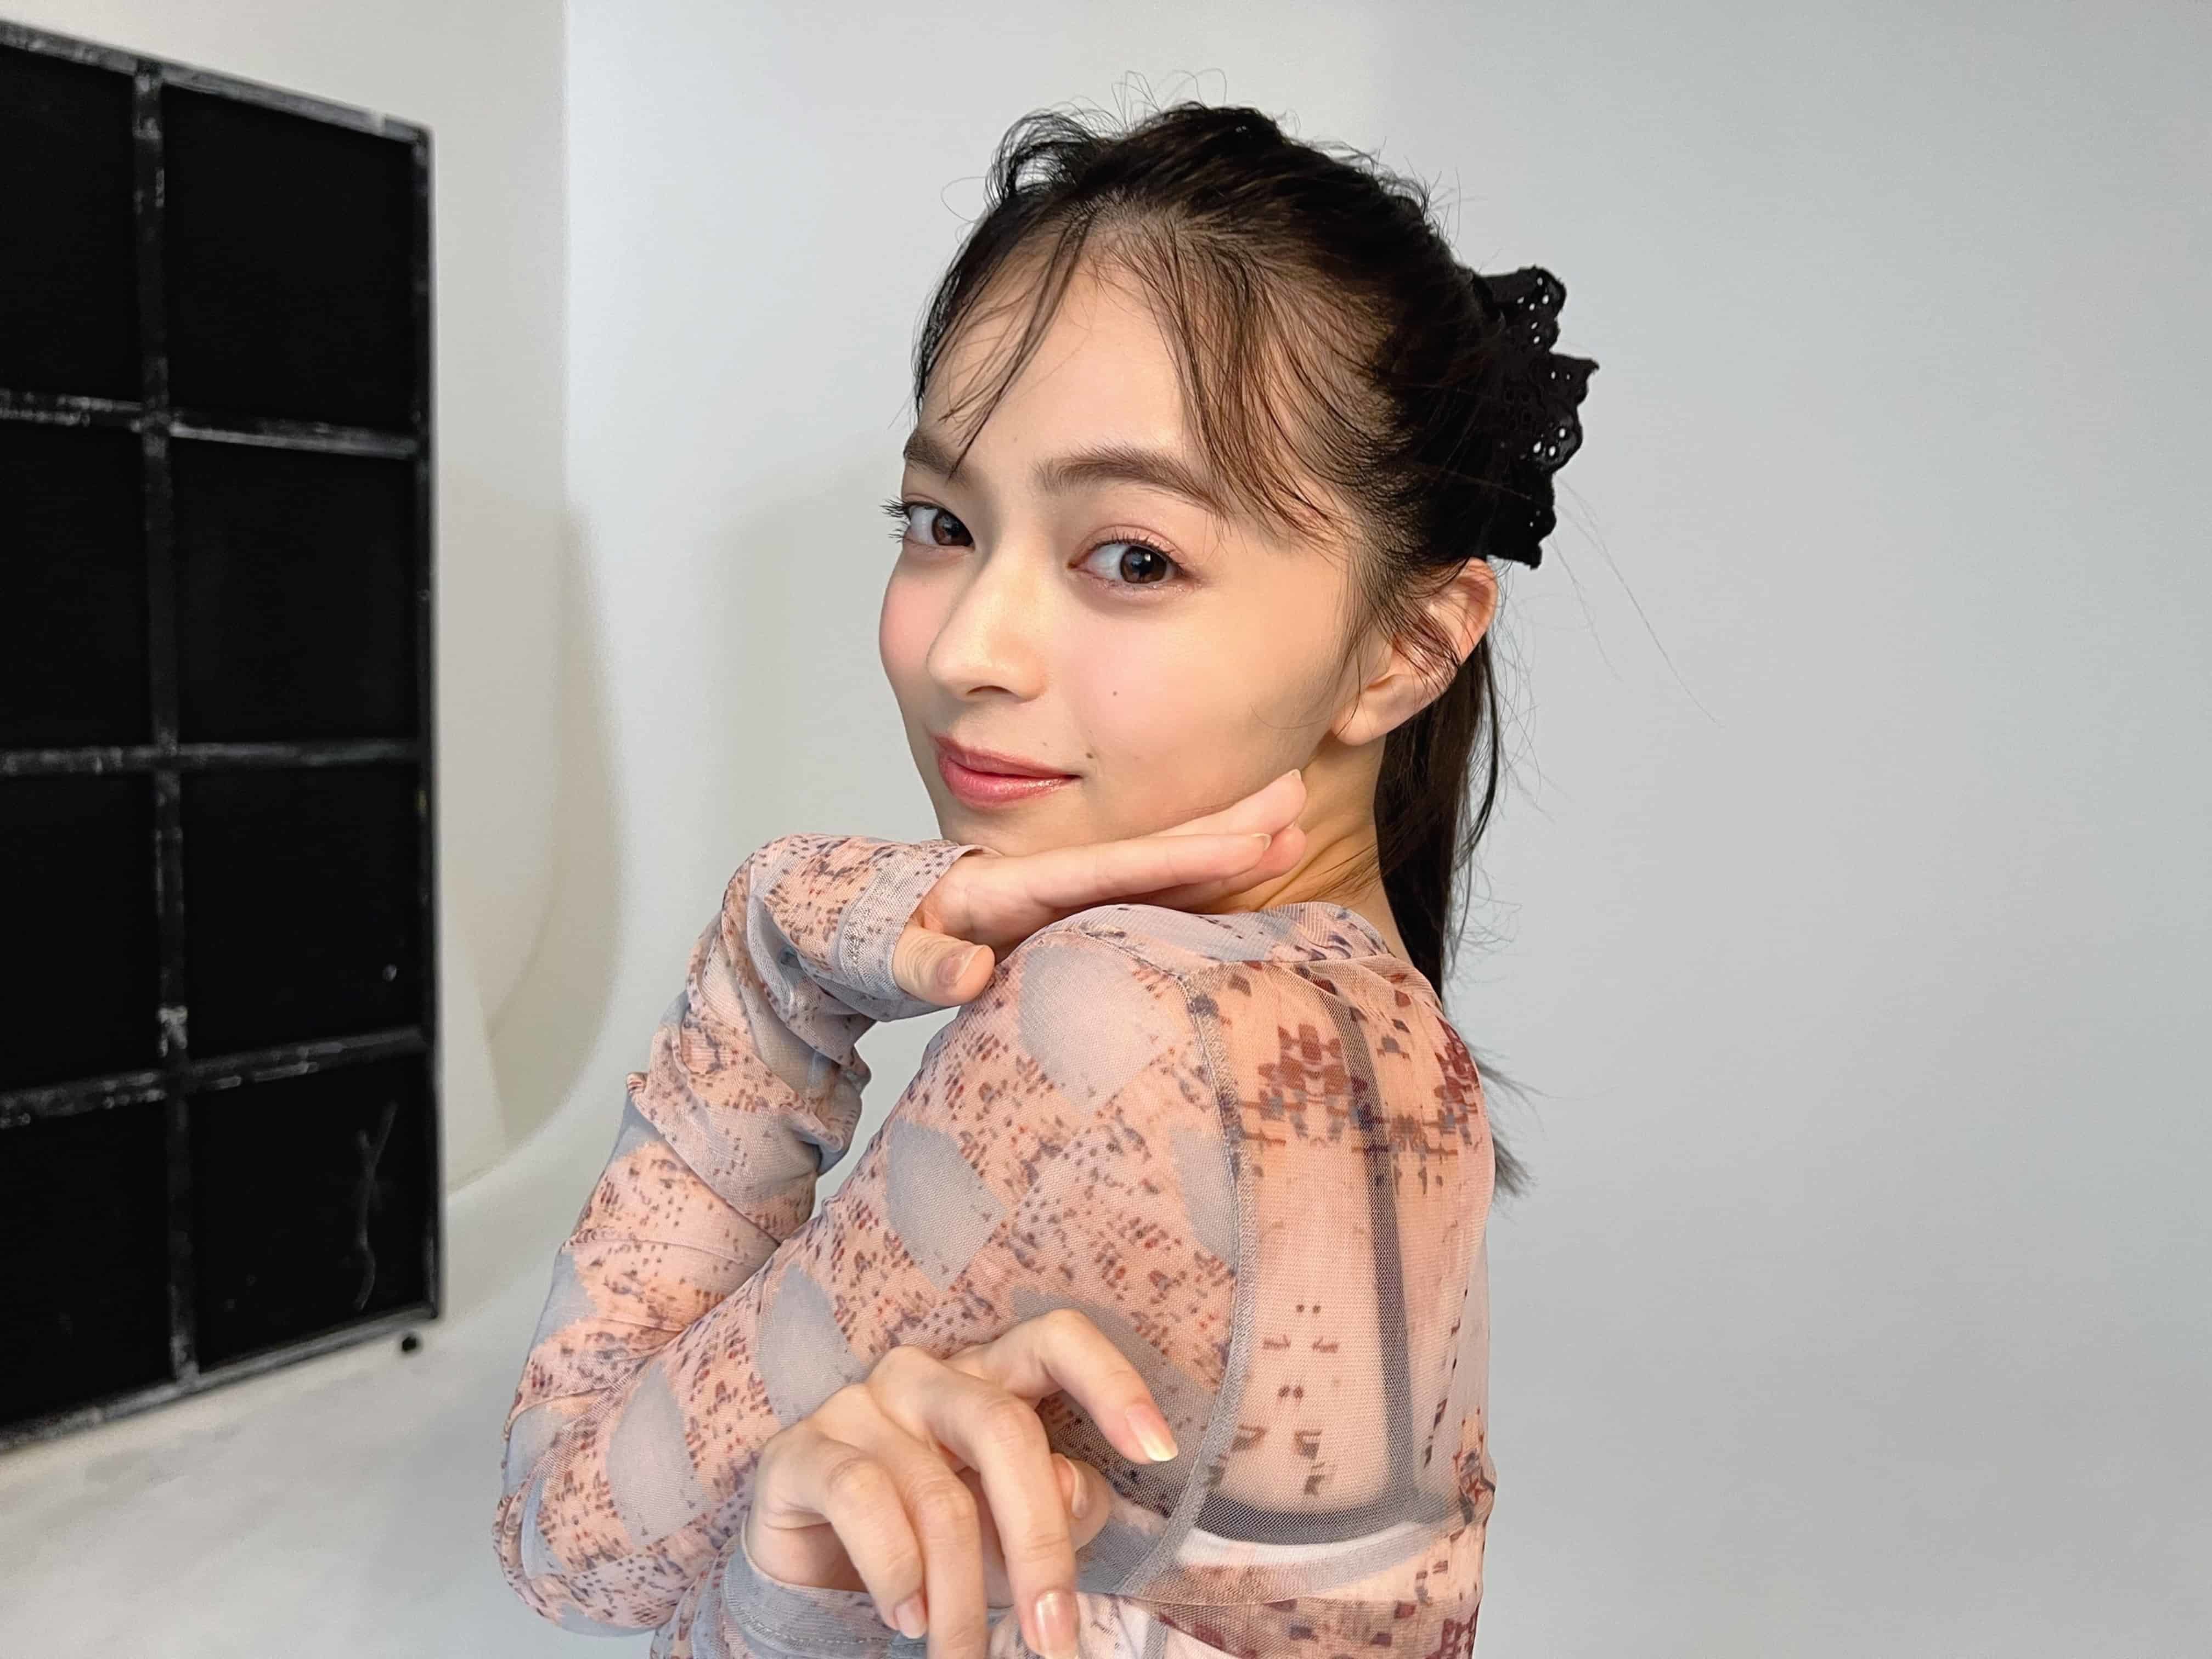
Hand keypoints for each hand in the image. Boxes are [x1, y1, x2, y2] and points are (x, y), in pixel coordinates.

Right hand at [743, 1308, 1180, 1658]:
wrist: (816, 1570)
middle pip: (1006, 1430)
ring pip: (938, 1493)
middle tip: (1054, 1637)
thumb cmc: (938, 1538)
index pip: (1057, 1339)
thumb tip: (1072, 1491)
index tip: (1159, 1451)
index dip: (1111, 1381)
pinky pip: (862, 1498)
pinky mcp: (800, 1450)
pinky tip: (909, 1617)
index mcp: (990, 1376)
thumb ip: (1060, 1504)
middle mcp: (926, 1374)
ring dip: (964, 1597)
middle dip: (1039, 1544)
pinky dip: (896, 1571)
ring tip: (969, 1657)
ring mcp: (859, 1403)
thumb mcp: (1013, 1526)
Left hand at [893, 766, 1311, 1004]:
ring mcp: (1069, 900)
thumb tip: (967, 974)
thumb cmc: (871, 945)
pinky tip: (1250, 875)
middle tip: (1296, 791)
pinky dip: (1199, 888)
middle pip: (1150, 851)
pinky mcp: (1074, 921)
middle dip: (1223, 825)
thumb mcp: (884, 955)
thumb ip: (923, 964)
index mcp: (1013, 884)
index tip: (1248, 843)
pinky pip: (1148, 901)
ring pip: (1160, 872)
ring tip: (1293, 826)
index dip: (1181, 857)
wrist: (862, 934)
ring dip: (1224, 852)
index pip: (1111, 867)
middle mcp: (1053, 883)